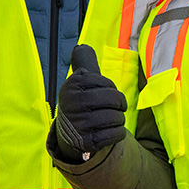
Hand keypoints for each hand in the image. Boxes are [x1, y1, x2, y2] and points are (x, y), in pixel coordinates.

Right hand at [55, 45, 127, 162]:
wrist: (68, 134)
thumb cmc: (81, 102)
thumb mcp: (79, 81)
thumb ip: (83, 63)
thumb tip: (81, 47)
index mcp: (73, 85)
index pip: (106, 83)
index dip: (110, 88)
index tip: (105, 93)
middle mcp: (74, 103)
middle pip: (114, 99)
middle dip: (120, 104)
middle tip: (117, 107)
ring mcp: (79, 123)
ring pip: (116, 117)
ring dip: (119, 120)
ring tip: (112, 120)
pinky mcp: (87, 141)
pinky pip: (115, 134)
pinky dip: (119, 133)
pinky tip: (112, 131)